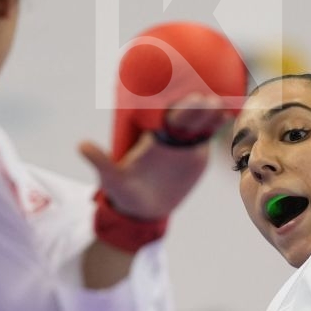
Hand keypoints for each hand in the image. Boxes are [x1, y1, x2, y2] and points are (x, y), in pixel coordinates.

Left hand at [78, 97, 224, 220]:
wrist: (142, 211)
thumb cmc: (124, 192)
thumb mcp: (111, 178)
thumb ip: (100, 161)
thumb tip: (80, 145)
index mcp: (151, 136)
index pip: (166, 116)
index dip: (176, 106)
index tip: (184, 98)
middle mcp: (169, 135)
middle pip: (187, 116)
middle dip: (198, 107)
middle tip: (208, 101)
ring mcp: (185, 144)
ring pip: (202, 124)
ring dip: (213, 115)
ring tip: (224, 108)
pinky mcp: (196, 156)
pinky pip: (209, 137)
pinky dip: (219, 127)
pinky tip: (230, 115)